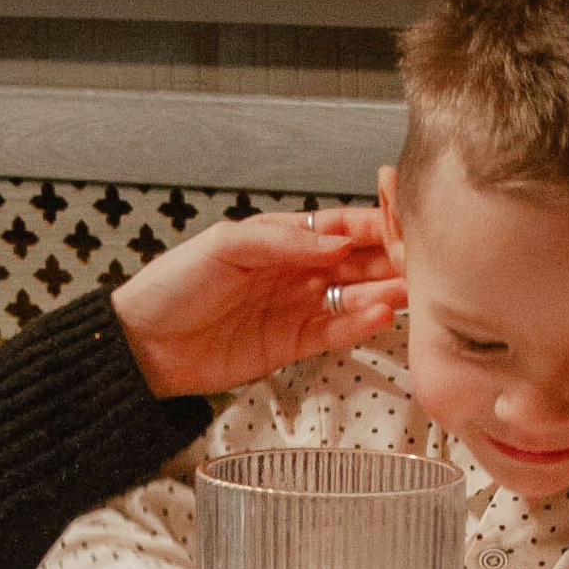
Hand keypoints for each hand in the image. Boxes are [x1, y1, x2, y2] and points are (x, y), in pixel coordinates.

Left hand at [110, 206, 401, 398]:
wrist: (143, 345)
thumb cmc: (172, 286)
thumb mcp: (224, 246)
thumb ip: (281, 241)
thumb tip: (337, 240)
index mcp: (279, 240)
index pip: (338, 226)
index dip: (372, 223)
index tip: (404, 222)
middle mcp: (294, 272)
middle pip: (355, 262)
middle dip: (390, 259)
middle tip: (425, 260)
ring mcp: (296, 309)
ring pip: (352, 298)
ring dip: (383, 292)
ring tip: (412, 290)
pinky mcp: (292, 346)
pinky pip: (334, 332)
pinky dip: (358, 324)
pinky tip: (380, 315)